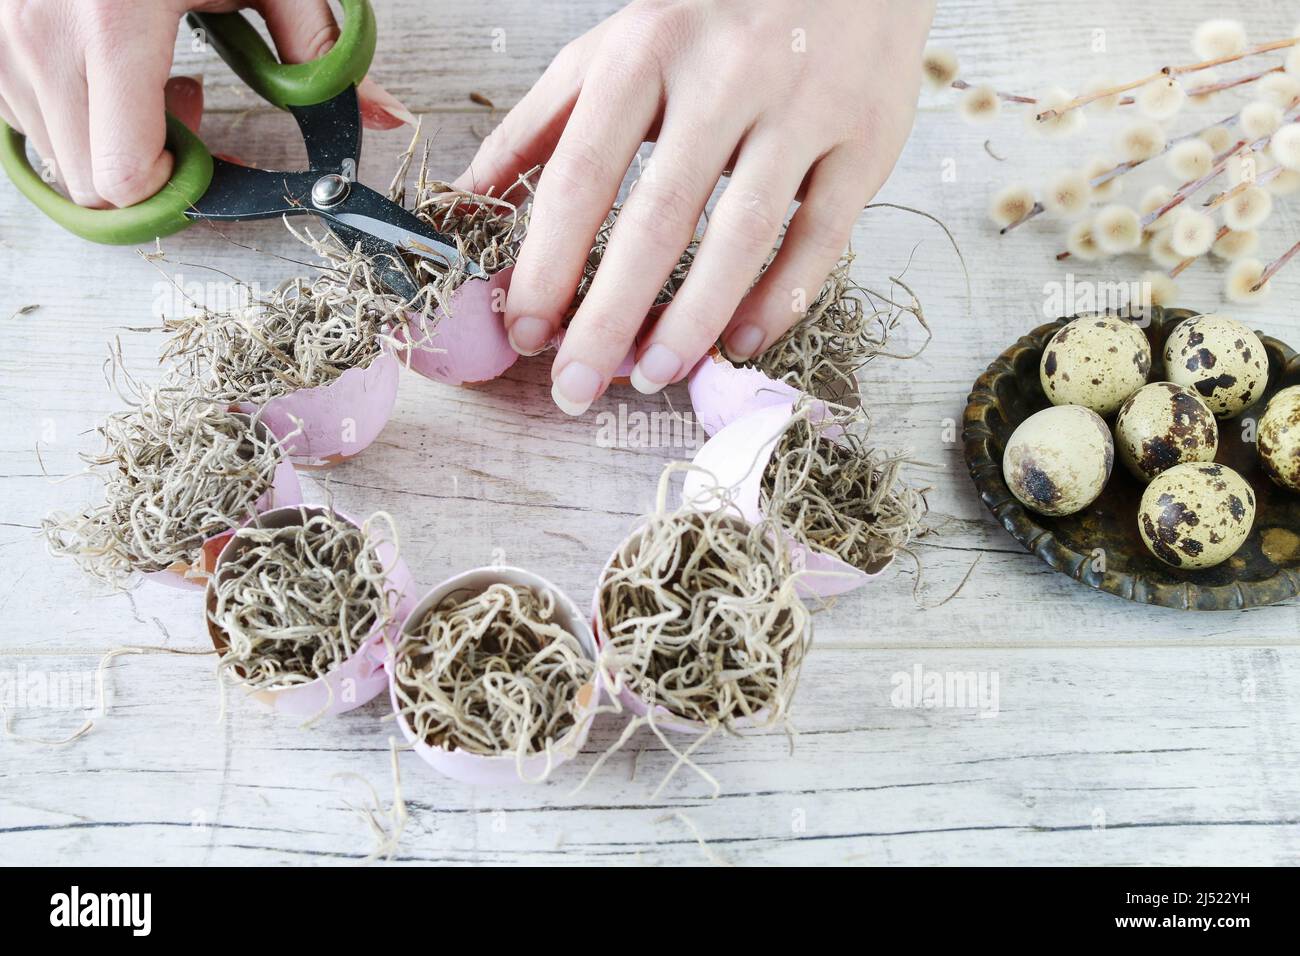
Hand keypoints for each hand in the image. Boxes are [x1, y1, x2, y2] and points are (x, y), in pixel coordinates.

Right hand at [0, 0, 408, 208]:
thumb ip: (320, 50)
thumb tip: (387, 116)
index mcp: (110, 28)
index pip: (124, 174)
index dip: (175, 187)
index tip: (209, 156)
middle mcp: (41, 41)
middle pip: (93, 185)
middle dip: (151, 174)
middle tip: (191, 113)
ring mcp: (2, 44)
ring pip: (57, 159)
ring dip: (111, 144)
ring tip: (153, 81)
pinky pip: (25, 123)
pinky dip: (73, 118)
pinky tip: (108, 70)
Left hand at [456, 0, 932, 414]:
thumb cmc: (714, 16)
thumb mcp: (617, 46)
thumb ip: (543, 122)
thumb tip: (466, 198)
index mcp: (646, 49)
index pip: (583, 174)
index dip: (549, 263)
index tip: (525, 332)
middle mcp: (725, 76)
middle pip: (658, 219)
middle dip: (610, 317)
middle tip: (578, 388)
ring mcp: (803, 108)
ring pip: (744, 235)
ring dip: (694, 320)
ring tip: (654, 376)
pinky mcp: (866, 140)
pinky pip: (822, 237)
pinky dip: (781, 301)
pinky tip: (742, 343)